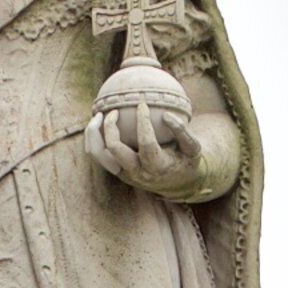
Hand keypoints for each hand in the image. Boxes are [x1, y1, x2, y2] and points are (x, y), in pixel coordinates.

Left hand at [87, 104, 205, 195]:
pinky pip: (99, 155)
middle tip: (115, 111)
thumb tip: (166, 115)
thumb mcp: (193, 148)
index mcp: (157, 167)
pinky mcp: (117, 171)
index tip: (143, 104)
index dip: (144, 122)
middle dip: (110, 128)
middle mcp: (137, 172)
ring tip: (98, 114)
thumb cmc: (186, 160)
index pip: (147, 143)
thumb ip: (183, 132)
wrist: (178, 184)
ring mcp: (124, 173)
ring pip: (99, 155)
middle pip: (114, 150)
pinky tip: (99, 122)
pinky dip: (95, 139)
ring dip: (94, 134)